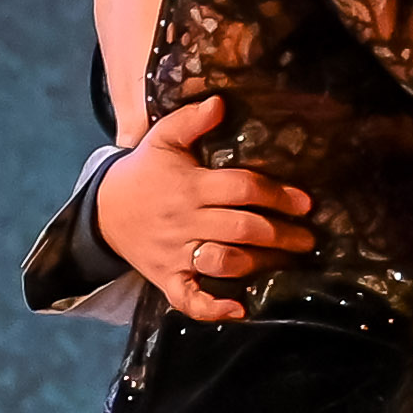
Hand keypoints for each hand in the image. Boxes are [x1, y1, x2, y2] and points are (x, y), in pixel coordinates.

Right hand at [95, 96, 316, 323]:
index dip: (277, 195)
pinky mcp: (167, 278)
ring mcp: (176, 253)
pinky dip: (213, 308)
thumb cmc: (143, 173)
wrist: (103, 211)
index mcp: (190, 186)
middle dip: (280, 235)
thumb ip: (190, 120)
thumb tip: (220, 102)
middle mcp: (185, 222)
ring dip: (260, 264)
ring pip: (223, 262)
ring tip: (288, 263)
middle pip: (241, 228)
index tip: (306, 203)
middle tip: (309, 239)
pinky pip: (189, 299)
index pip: (241, 189)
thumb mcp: (161, 139)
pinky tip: (241, 310)